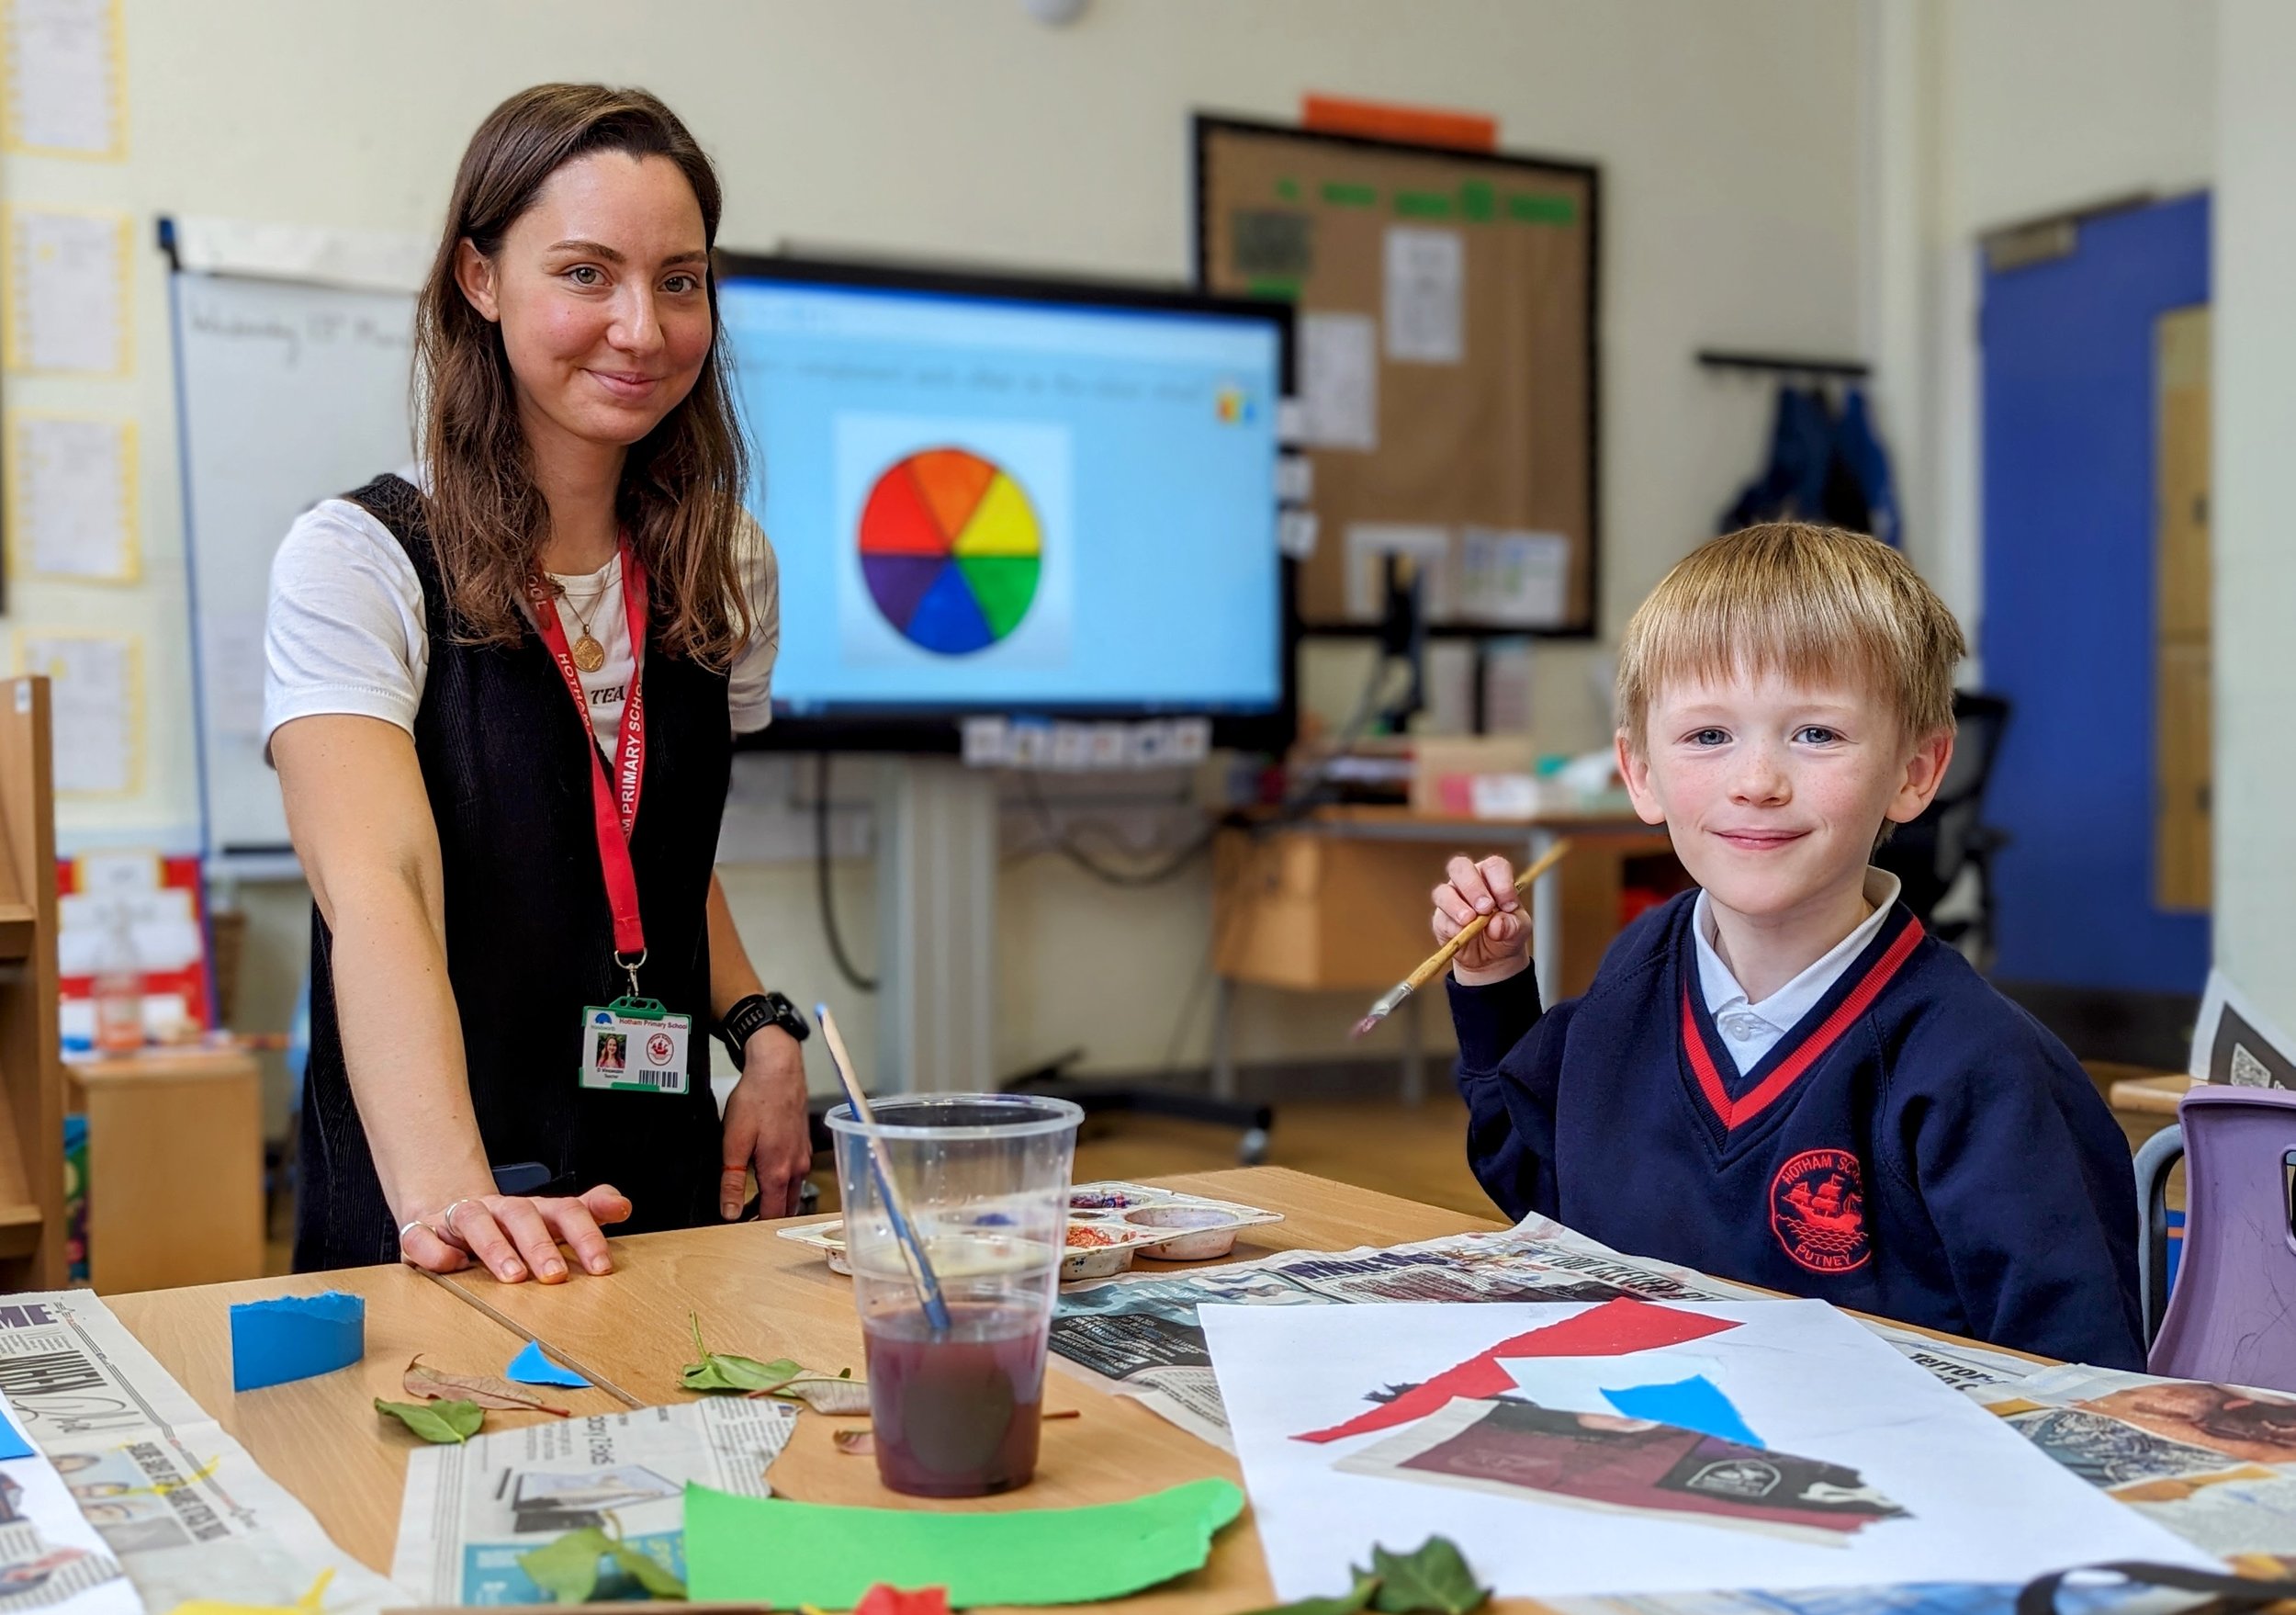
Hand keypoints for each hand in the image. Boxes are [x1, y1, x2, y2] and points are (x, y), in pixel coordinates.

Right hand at [398, 1184, 631, 1281]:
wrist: (444, 1210)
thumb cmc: (505, 1226)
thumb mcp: (547, 1219)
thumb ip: (586, 1213)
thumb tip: (623, 1205)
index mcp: (531, 1210)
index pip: (564, 1212)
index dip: (585, 1236)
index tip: (602, 1266)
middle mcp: (496, 1210)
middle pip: (521, 1215)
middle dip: (540, 1245)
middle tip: (556, 1277)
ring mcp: (456, 1219)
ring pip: (474, 1220)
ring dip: (494, 1246)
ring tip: (512, 1276)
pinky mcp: (420, 1232)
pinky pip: (421, 1236)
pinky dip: (435, 1250)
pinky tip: (451, 1265)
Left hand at [721, 1027, 813, 1219]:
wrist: (779, 1069)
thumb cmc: (757, 1099)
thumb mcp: (734, 1142)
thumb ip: (733, 1181)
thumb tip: (730, 1212)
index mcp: (779, 1172)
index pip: (771, 1214)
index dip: (754, 1225)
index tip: (738, 1227)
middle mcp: (797, 1167)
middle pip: (785, 1207)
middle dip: (767, 1216)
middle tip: (744, 1216)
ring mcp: (803, 1155)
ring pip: (792, 1191)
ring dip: (776, 1199)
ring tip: (752, 1198)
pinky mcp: (803, 1144)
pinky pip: (796, 1173)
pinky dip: (783, 1182)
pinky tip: (768, 1171)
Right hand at [1433, 854, 1529, 985]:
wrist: (1492, 958)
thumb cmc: (1507, 932)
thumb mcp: (1519, 929)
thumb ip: (1513, 925)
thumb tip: (1496, 924)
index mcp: (1492, 876)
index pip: (1494, 866)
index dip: (1501, 883)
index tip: (1509, 905)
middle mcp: (1468, 881)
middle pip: (1461, 867)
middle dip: (1472, 887)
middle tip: (1485, 908)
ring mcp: (1451, 898)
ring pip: (1444, 891)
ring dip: (1457, 905)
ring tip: (1470, 920)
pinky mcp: (1441, 919)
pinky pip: (1441, 917)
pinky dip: (1452, 926)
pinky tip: (1463, 933)